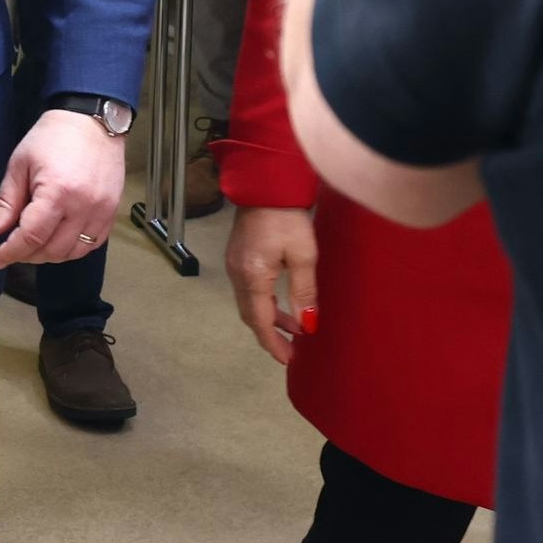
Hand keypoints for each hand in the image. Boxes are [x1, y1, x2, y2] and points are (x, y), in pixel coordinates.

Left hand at [0, 106, 124, 267]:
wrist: (90, 120)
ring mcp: (102, 211)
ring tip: (35, 244)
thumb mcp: (20, 164)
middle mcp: (83, 205)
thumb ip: (6, 202)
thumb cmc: (53, 137)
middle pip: (53, 250)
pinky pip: (93, 244)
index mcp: (57, 191)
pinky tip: (59, 239)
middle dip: (29, 255)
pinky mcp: (112, 211)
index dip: (11, 252)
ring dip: (51, 255)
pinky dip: (74, 249)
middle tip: (14, 248)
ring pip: (74, 252)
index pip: (31, 237)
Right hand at [226, 204, 319, 364]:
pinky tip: (280, 300)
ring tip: (294, 326)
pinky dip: (263, 301)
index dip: (273, 343)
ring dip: (269, 317)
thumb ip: (304, 292)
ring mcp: (234, 264)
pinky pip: (247, 289)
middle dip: (271, 334)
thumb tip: (308, 325)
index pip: (260, 321)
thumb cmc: (287, 217)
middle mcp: (237, 274)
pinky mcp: (237, 255)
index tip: (288, 359)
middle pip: (250, 315)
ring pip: (248, 302)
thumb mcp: (303, 256)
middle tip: (292, 348)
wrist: (265, 184)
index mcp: (252, 277)